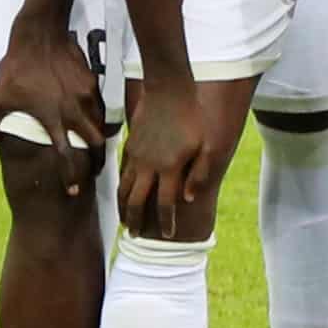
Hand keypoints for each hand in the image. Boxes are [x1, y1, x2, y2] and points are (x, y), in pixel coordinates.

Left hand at [0, 15, 107, 192]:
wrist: (40, 34)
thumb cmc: (16, 68)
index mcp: (53, 119)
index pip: (68, 156)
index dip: (72, 177)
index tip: (73, 190)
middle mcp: (74, 111)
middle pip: (96, 145)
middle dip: (96, 161)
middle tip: (91, 169)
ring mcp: (87, 96)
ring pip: (101, 125)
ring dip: (97, 138)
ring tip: (90, 146)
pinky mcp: (92, 83)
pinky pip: (99, 106)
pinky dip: (96, 117)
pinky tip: (86, 117)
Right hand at [118, 74, 207, 239]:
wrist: (168, 91)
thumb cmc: (192, 117)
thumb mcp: (205, 145)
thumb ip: (198, 173)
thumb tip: (188, 199)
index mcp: (170, 167)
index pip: (166, 203)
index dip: (166, 221)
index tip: (167, 235)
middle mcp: (149, 165)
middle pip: (137, 201)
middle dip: (136, 221)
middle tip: (136, 236)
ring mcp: (137, 156)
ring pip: (124, 189)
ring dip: (124, 208)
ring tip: (125, 222)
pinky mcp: (130, 146)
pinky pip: (122, 173)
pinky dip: (121, 188)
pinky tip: (123, 194)